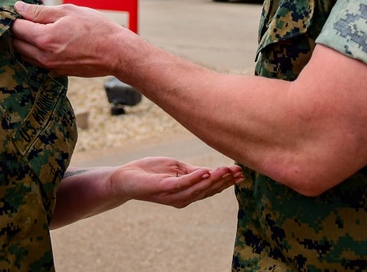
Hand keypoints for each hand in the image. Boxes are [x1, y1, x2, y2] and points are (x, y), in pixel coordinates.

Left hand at [11, 1, 136, 76]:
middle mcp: (43, 56)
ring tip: (38, 30)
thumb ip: (40, 11)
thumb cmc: (96, 29)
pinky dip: (35, 52)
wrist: (116, 53)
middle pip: (16, 44)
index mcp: (44, 39)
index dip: (16, 17)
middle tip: (28, 19)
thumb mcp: (68, 11)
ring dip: (25, 43)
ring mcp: (50, 67)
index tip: (22, 11)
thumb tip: (19, 8)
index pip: (16, 28)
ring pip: (25, 55)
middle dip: (18, 31)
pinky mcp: (57, 72)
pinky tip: (47, 42)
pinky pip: (37, 62)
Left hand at [108, 156, 243, 208]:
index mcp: (187, 191)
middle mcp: (183, 197)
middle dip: (225, 181)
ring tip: (227, 170)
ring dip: (214, 180)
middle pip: (208, 190)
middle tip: (240, 172)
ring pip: (198, 189)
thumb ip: (192, 171)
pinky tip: (206, 171)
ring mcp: (173, 195)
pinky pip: (182, 184)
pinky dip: (194, 179)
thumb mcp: (176, 168)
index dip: (226, 181)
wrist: (126, 177)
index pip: (210, 187)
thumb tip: (212, 170)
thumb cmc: (150, 172)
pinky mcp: (163, 189)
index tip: (241, 172)